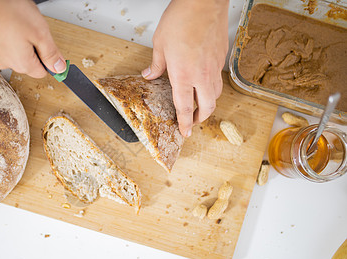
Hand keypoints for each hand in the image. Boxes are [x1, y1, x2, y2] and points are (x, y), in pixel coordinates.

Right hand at [0, 0, 65, 77]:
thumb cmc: (5, 10)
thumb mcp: (40, 33)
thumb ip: (51, 54)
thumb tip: (59, 68)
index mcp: (21, 64)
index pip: (42, 72)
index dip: (49, 59)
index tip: (50, 45)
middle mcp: (6, 63)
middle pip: (29, 62)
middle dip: (34, 47)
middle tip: (30, 28)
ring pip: (16, 52)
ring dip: (20, 40)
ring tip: (16, 22)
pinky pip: (3, 43)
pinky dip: (7, 34)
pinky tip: (6, 21)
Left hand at [142, 0, 228, 136]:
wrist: (204, 2)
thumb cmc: (182, 19)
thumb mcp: (160, 43)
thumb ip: (156, 64)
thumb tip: (150, 74)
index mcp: (183, 75)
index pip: (184, 108)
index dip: (185, 123)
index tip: (185, 133)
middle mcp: (202, 75)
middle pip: (207, 107)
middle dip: (200, 119)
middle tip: (193, 122)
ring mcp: (214, 67)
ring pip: (216, 94)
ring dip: (208, 104)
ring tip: (199, 105)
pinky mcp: (222, 58)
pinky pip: (219, 79)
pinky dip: (212, 87)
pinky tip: (205, 82)